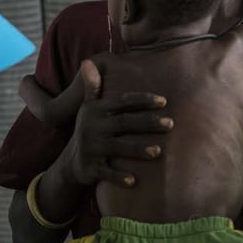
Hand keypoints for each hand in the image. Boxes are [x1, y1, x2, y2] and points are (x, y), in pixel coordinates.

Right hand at [62, 60, 171, 187]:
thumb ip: (93, 87)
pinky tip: (134, 181)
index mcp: (97, 110)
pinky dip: (119, 177)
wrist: (71, 161)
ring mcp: (92, 148)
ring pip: (118, 148)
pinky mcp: (91, 168)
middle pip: (125, 123)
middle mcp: (93, 127)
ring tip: (158, 151)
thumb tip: (87, 62)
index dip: (142, 100)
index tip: (164, 101)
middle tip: (171, 123)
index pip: (122, 102)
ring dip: (138, 150)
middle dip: (148, 122)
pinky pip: (107, 173)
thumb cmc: (90, 129)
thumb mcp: (89, 108)